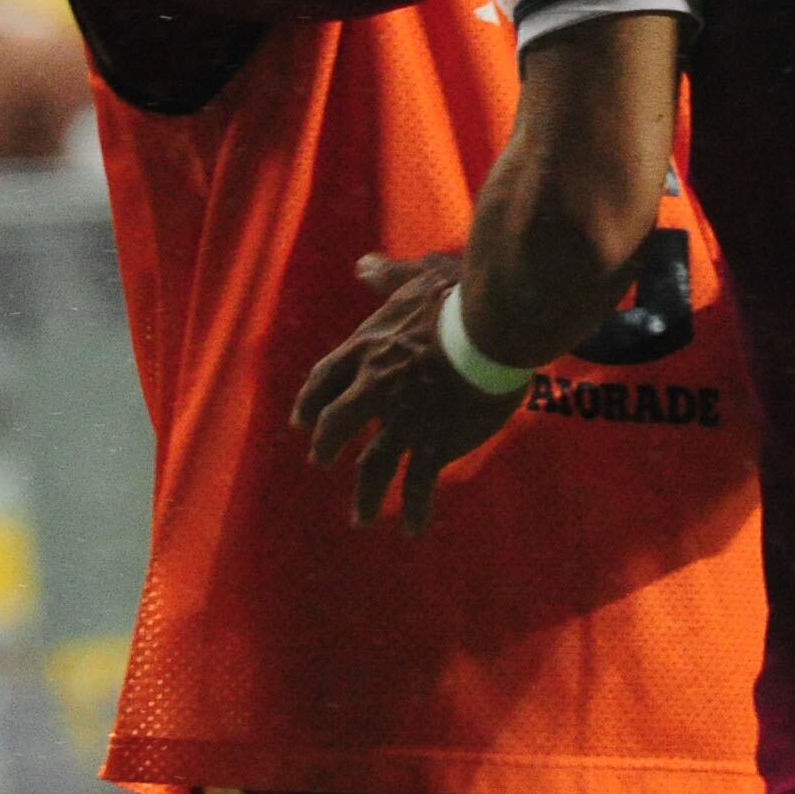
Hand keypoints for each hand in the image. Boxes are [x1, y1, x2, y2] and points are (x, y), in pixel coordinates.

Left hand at [292, 250, 526, 528]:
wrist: (492, 327)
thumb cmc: (458, 296)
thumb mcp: (416, 279)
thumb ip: (388, 277)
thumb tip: (363, 265)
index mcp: (369, 348)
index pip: (327, 378)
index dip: (312, 400)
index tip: (302, 419)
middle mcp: (376, 388)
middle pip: (338, 423)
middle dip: (327, 443)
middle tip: (320, 459)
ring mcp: (404, 419)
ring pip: (374, 464)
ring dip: (366, 494)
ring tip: (360, 517)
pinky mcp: (434, 441)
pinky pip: (419, 483)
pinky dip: (414, 509)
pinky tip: (412, 528)